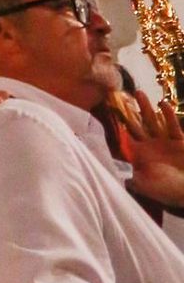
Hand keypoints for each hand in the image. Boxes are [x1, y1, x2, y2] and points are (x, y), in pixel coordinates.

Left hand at [118, 91, 183, 213]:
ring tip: (138, 92)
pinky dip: (168, 115)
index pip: (123, 137)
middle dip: (128, 111)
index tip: (106, 110)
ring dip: (146, 108)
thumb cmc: (166, 191)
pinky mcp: (179, 142)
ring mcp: (164, 143)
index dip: (115, 125)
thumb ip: (128, 175)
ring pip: (152, 121)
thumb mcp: (144, 185)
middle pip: (136, 125)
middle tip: (118, 95)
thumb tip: (109, 169)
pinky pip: (172, 126)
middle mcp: (149, 147)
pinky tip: (163, 104)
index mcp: (138, 156)